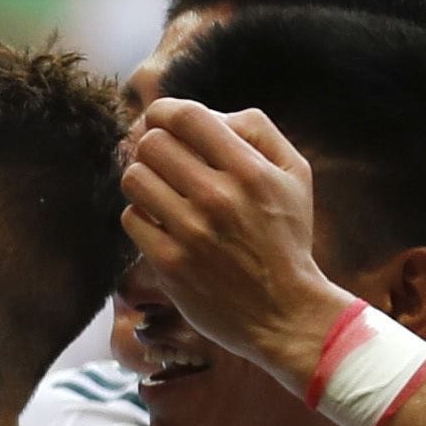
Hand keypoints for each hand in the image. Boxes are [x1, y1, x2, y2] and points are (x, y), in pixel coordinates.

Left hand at [121, 100, 352, 381]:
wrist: (285, 313)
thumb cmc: (286, 238)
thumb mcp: (294, 174)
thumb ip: (256, 131)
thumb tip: (210, 114)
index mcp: (250, 170)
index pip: (185, 115)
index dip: (164, 111)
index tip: (162, 121)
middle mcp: (218, 197)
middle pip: (151, 143)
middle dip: (153, 146)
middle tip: (164, 162)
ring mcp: (191, 232)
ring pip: (134, 178)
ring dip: (144, 180)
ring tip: (162, 193)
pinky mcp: (169, 264)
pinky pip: (131, 218)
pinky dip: (142, 218)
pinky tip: (163, 225)